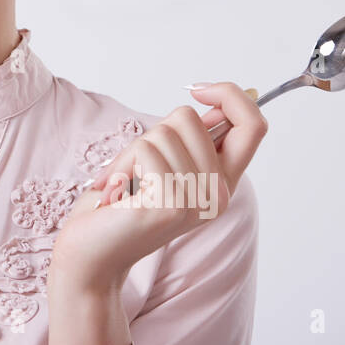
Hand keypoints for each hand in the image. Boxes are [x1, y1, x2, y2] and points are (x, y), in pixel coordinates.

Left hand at [49, 82, 267, 293]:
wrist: (91, 254)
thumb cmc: (119, 205)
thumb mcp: (162, 165)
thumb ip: (187, 140)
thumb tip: (210, 100)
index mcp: (222, 182)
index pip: (253, 125)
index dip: (232, 95)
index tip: (200, 90)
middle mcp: (217, 194)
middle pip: (191, 118)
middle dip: (153, 132)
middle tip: (136, 169)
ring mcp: (197, 201)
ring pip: (164, 132)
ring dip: (131, 153)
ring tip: (124, 185)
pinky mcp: (171, 205)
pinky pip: (146, 150)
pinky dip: (121, 165)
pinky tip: (117, 194)